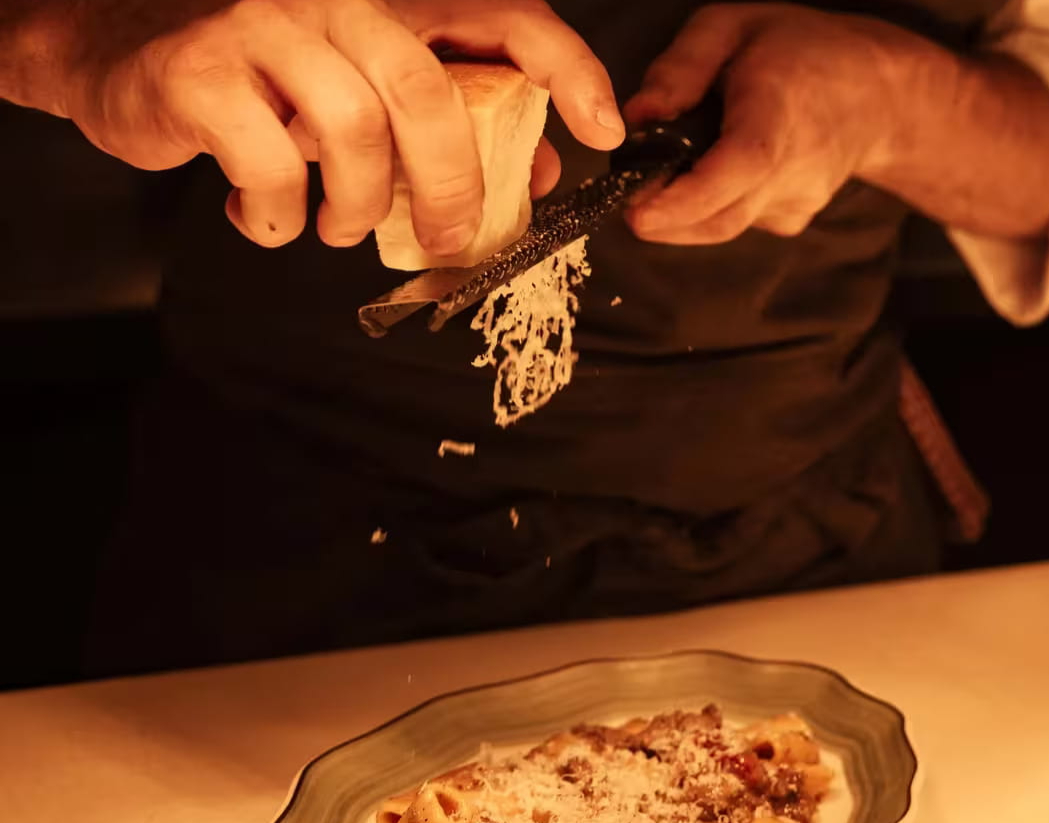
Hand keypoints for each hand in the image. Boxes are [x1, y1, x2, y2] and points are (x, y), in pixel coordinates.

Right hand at [58, 0, 623, 250]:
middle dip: (454, 189)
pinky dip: (276, 216)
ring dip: (357, 206)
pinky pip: (269, 165)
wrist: (115, 48)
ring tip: (340, 227)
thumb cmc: (257, 74)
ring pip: (353, 133)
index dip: (568, 71)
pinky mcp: (202, 69)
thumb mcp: (361, 83)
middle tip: (451, 243)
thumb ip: (445, 114)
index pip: (504, 16)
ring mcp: (265, 21)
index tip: (603, 132)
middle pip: (429, 96)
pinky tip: (266, 220)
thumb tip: (536, 167)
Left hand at [622, 3, 918, 243]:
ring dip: (684, 210)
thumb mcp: (734, 27)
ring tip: (675, 168)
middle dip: (663, 218)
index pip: (730, 178)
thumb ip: (681, 68)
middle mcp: (789, 175)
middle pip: (716, 221)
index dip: (679, 204)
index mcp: (775, 121)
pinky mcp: (791, 221)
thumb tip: (638, 116)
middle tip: (630, 194)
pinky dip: (714, 203)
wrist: (879, 96)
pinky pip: (736, 220)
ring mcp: (793, 205)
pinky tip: (722, 169)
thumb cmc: (804, 51)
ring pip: (721, 226)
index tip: (636, 212)